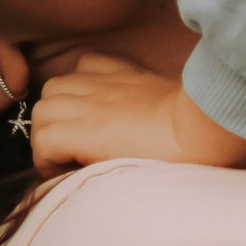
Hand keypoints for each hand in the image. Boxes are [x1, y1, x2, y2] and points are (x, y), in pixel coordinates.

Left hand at [26, 49, 245, 176]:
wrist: (204, 127)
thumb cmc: (203, 123)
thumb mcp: (176, 102)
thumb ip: (156, 104)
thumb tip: (153, 129)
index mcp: (123, 75)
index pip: (84, 70)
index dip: (79, 102)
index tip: (93, 133)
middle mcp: (99, 83)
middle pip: (53, 91)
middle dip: (57, 120)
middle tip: (77, 151)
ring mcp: (86, 104)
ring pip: (42, 115)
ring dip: (50, 140)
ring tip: (71, 163)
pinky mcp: (80, 130)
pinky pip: (43, 143)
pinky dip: (48, 161)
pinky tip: (70, 175)